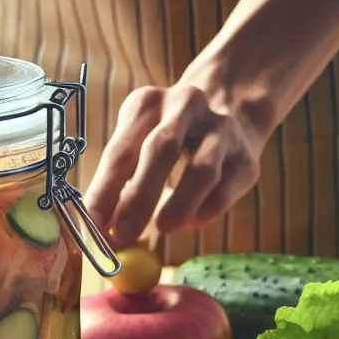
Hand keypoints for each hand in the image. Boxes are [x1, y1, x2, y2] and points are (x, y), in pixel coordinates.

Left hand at [85, 82, 268, 244]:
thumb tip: (99, 232)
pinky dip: (203, 211)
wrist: (230, 109)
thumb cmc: (165, 137)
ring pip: (203, 171)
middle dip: (139, 197)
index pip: (120, 150)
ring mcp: (222, 130)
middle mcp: (186, 107)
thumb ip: (117, 183)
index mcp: (147, 104)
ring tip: (162, 227)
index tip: (91, 226)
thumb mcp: (136, 142)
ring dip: (178, 206)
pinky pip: (224, 192)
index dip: (104, 190)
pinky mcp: (246, 158)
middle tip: (123, 235)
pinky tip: (189, 220)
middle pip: (162, 150)